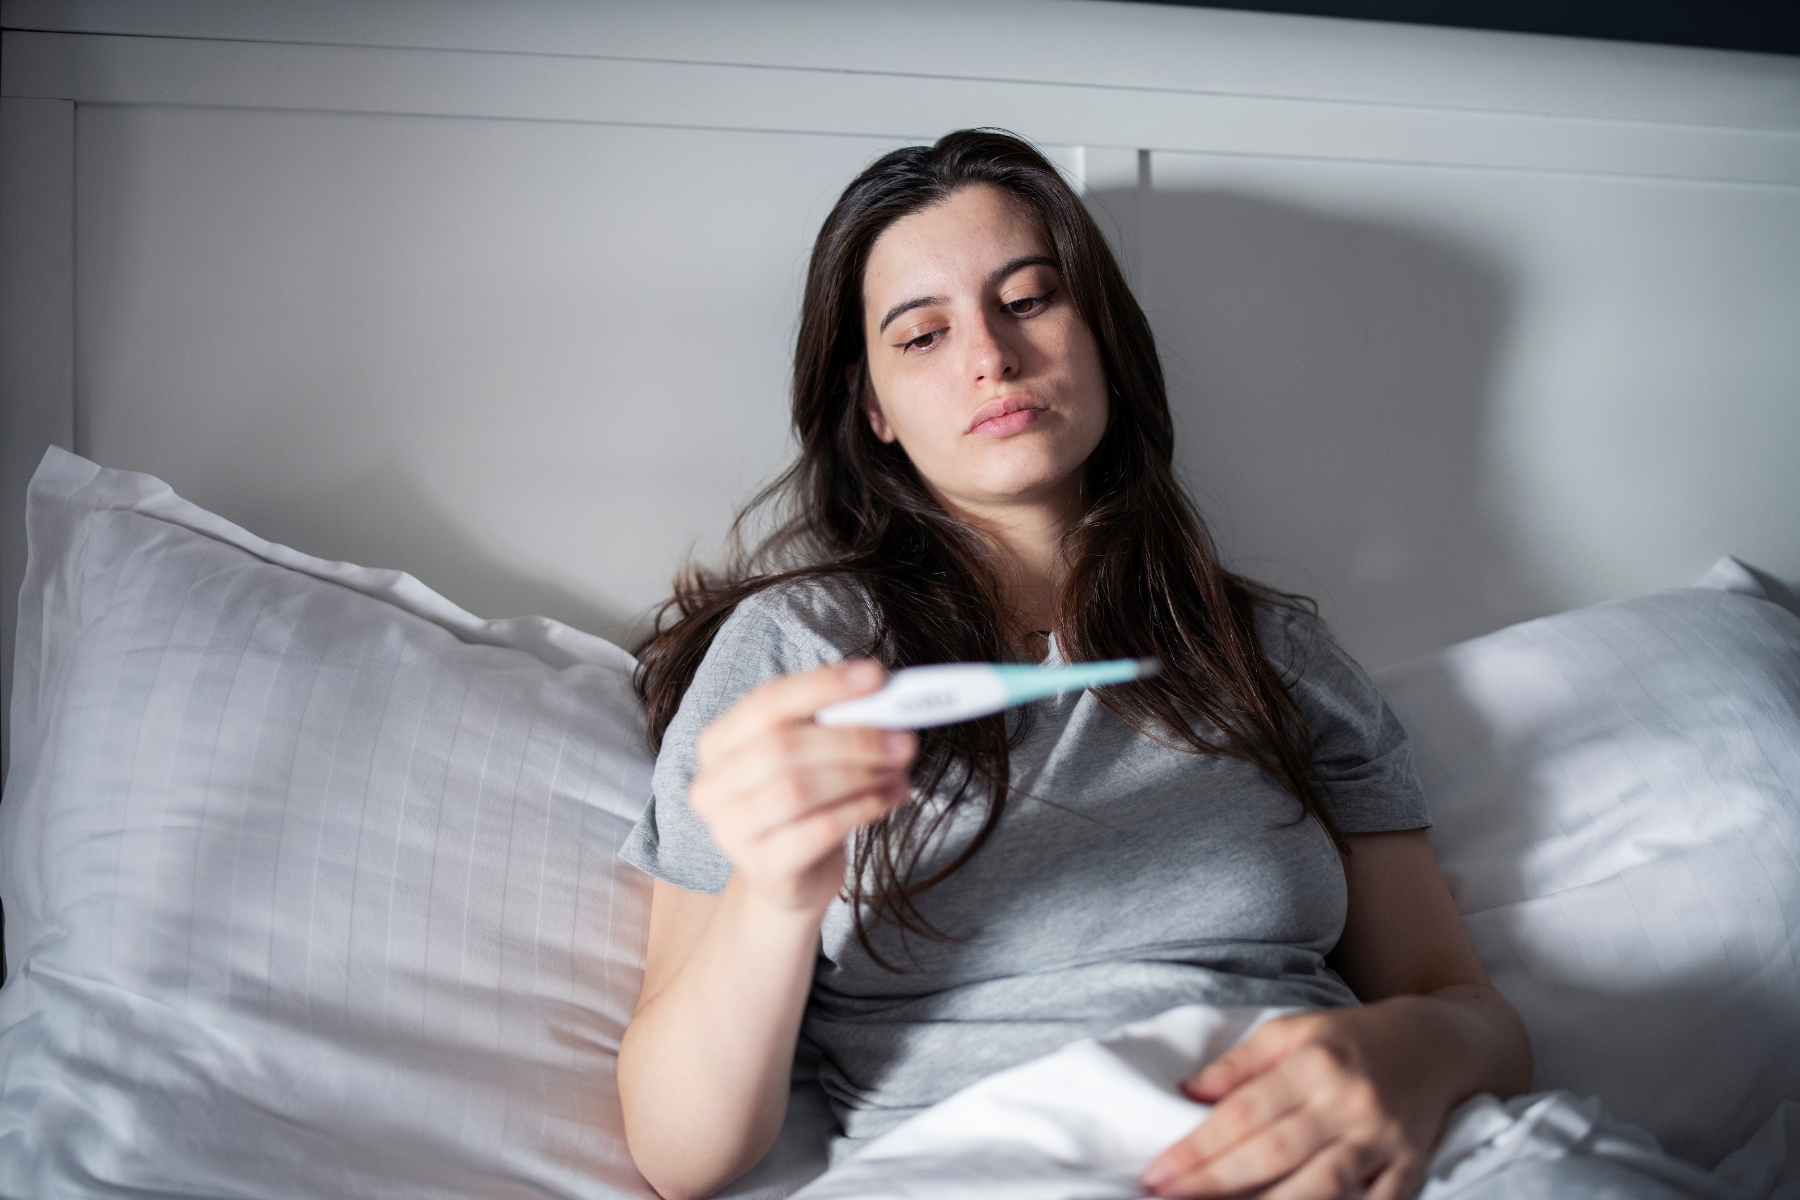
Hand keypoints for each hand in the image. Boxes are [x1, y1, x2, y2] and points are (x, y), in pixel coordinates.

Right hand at [688, 660, 916, 916]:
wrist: (792, 876)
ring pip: (798, 790)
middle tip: (903, 739)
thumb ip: (835, 724)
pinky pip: (817, 830)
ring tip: (899, 770)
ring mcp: (730, 831)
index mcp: (720, 741)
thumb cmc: (804, 805)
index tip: (875, 678)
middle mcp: (713, 784)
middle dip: (852, 739)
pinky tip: (890, 798)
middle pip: (782, 747)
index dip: (822, 685)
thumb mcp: (812, 756)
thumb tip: (885, 698)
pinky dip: (862, 809)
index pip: (767, 701)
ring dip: (861, 776)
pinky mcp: (762, 869)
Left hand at [1141, 1000, 1464, 1199]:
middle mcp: (1347, 1102)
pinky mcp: (1411, 1166)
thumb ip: (1239, 1064)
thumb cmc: (1351, 1038)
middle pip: (1272, 1152)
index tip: (1157, 1173)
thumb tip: (1187, 1092)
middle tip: (1168, 1199)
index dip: (1196, 1148)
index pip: (1242, 1113)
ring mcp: (1382, 1139)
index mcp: (1312, 1064)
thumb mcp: (1292, 1031)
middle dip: (1215, 1182)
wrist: (1436, 1043)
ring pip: (1320, 1186)